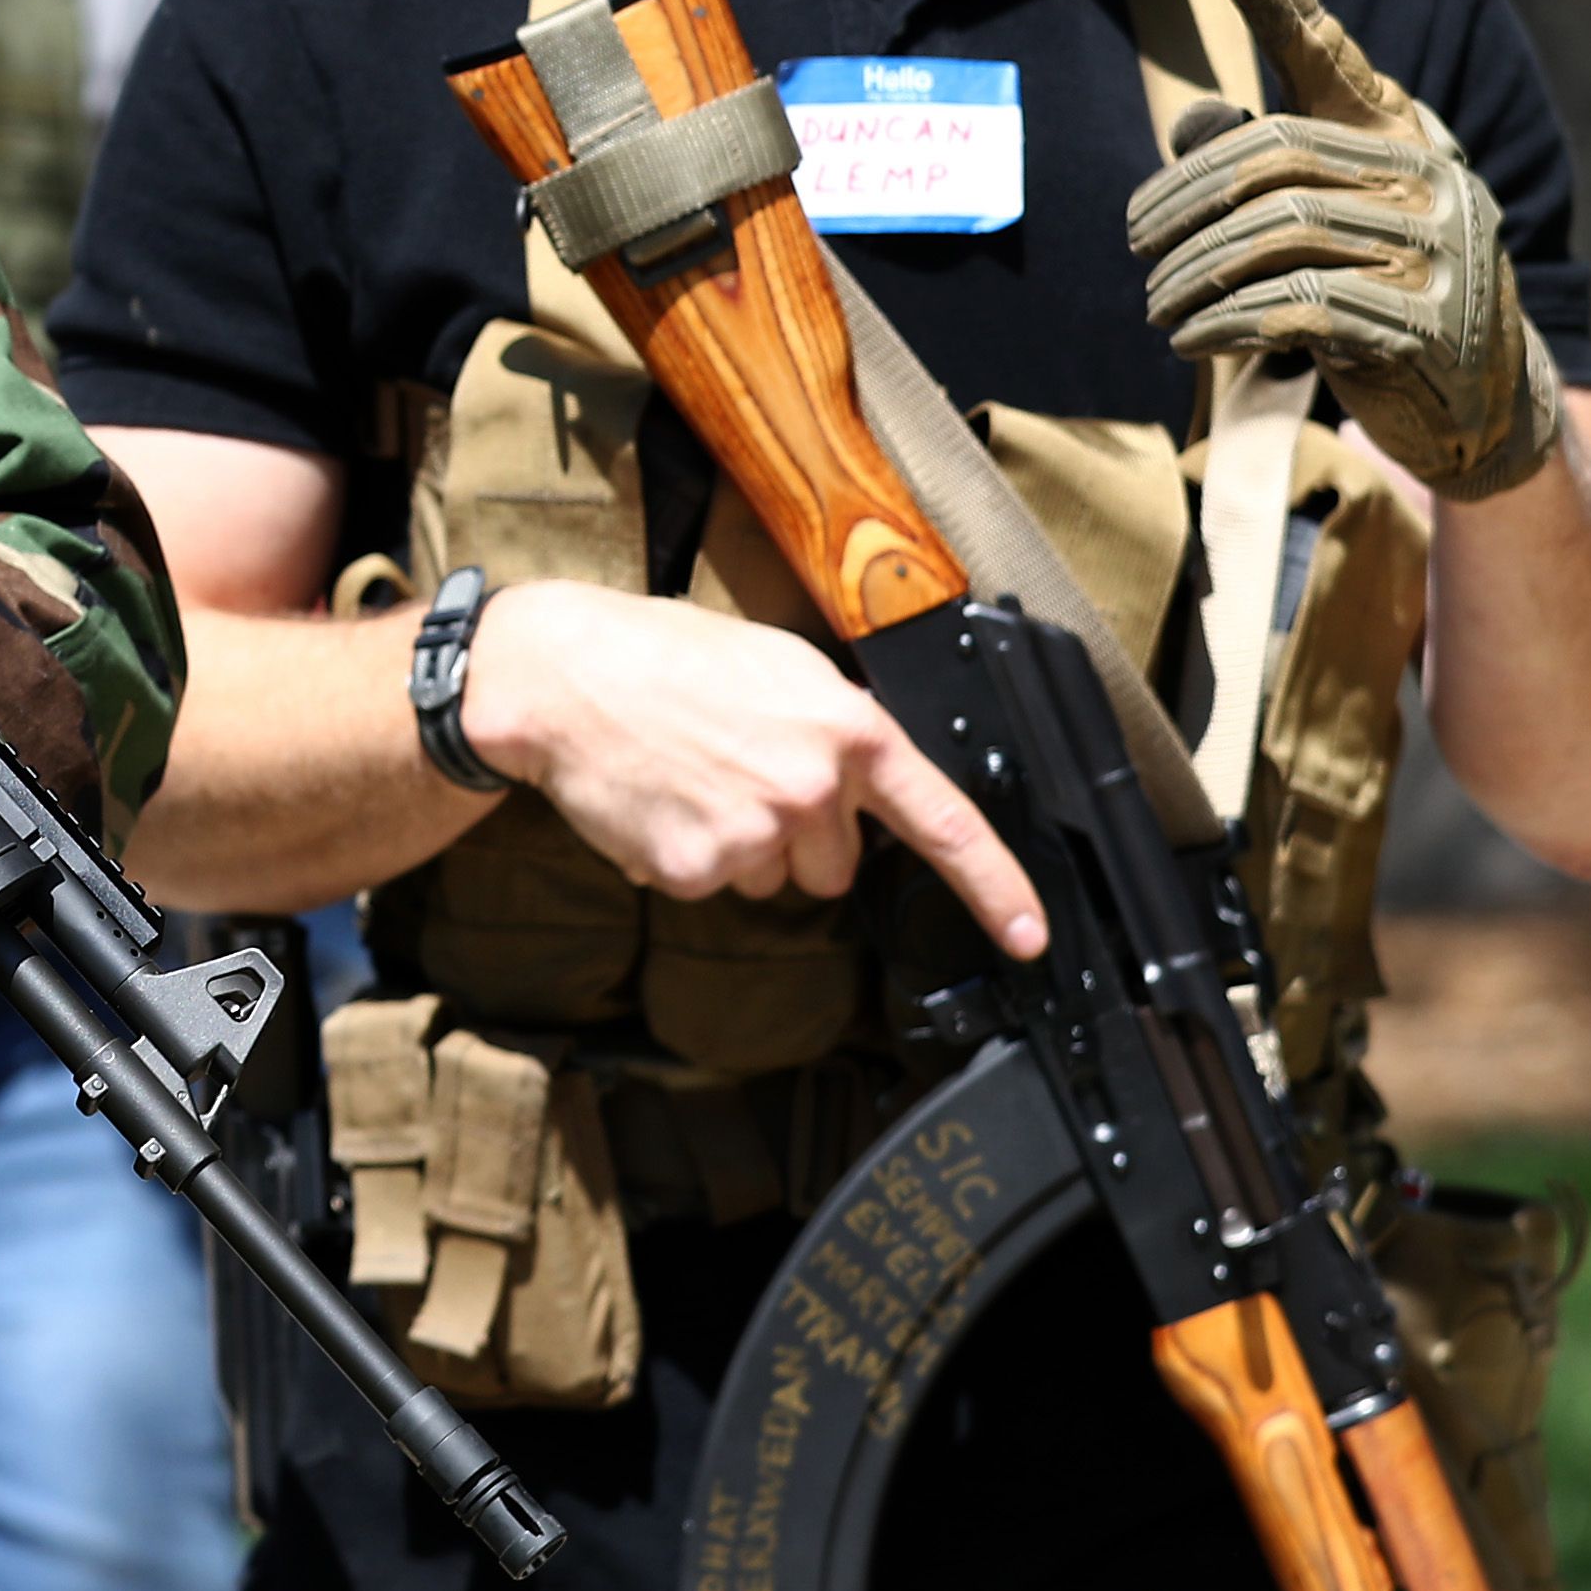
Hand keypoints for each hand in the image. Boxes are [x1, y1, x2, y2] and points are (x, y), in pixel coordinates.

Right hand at [455, 578, 1046, 956]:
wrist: (560, 677)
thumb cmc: (663, 655)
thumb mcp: (779, 664)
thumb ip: (837, 726)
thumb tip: (863, 781)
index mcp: (847, 729)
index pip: (944, 823)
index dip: (996, 887)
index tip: (1029, 935)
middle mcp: (811, 789)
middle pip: (836, 864)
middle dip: (799, 834)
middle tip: (741, 772)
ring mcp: (753, 835)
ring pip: (770, 879)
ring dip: (739, 844)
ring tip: (690, 777)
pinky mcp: (695, 870)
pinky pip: (709, 885)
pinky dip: (684, 854)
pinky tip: (656, 801)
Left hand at [1125, 0, 1561, 499]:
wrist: (1479, 399)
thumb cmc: (1381, 291)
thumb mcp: (1320, 222)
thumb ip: (1258, 169)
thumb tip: (1190, 123)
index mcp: (1400, 139)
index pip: (1326, 57)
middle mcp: (1429, 180)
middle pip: (1271, 164)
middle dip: (1184, 205)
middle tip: (1137, 246)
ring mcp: (1439, 254)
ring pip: (1279, 239)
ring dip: (1194, 276)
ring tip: (1155, 305)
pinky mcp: (1428, 329)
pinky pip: (1300, 308)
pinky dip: (1227, 323)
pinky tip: (1192, 339)